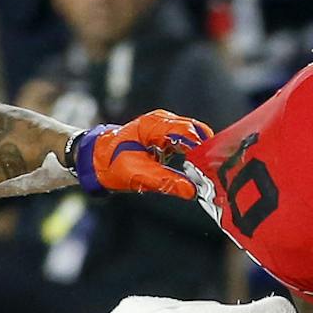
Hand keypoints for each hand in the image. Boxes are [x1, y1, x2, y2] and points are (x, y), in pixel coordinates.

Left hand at [72, 110, 212, 198]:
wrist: (96, 159)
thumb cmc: (111, 163)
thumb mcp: (138, 175)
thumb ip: (166, 181)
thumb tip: (192, 191)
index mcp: (154, 125)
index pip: (188, 132)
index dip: (204, 149)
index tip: (215, 168)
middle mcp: (163, 121)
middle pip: (196, 132)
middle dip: (207, 152)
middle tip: (216, 174)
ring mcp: (166, 127)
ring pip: (195, 137)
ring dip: (202, 154)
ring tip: (209, 175)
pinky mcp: (167, 136)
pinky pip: (188, 142)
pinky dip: (195, 155)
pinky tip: (199, 172)